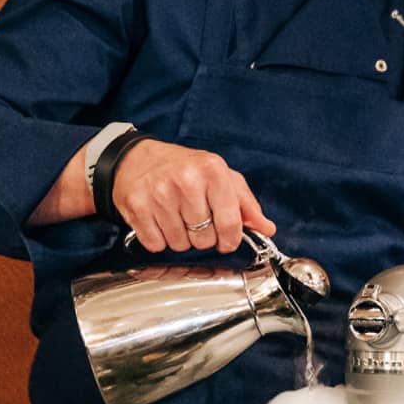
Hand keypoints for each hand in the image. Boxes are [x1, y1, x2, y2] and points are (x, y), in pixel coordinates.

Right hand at [111, 138, 274, 253]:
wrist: (137, 158)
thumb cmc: (183, 168)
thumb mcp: (221, 177)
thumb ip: (245, 204)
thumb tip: (266, 228)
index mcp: (212, 170)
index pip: (230, 223)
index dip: (230, 240)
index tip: (227, 241)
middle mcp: (186, 180)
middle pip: (205, 239)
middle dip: (203, 237)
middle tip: (195, 220)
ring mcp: (159, 194)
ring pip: (180, 245)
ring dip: (180, 239)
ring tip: (176, 218)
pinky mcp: (138, 207)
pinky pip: (156, 244)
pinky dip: (159, 240)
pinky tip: (159, 221)